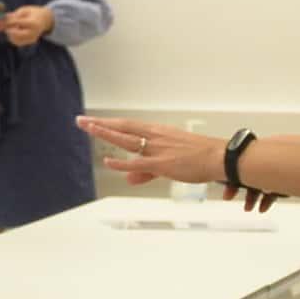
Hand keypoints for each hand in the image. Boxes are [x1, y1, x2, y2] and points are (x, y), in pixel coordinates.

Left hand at [0, 3, 52, 46]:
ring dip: (10, 33)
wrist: (44, 20)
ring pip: (15, 39)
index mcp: (34, 23)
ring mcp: (32, 39)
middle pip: (17, 34)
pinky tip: (15, 30)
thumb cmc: (32, 13)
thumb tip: (4, 18)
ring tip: (12, 26)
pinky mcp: (29, 42)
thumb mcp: (24, 10)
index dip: (8, 21)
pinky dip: (12, 37)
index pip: (19, 23)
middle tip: (3, 25)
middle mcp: (34, 33)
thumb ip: (15, 14)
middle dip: (8, 30)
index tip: (1, 20)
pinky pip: (17, 42)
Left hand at [77, 116, 210, 186]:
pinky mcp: (162, 163)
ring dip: (106, 133)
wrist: (219, 158)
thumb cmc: (198, 159)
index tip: (92, 120)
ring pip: (126, 139)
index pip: (128, 125)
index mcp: (157, 133)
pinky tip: (108, 161)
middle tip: (80, 120)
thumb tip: (127, 179)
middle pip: (122, 127)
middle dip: (100, 124)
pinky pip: (137, 162)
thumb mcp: (167, 164)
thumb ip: (144, 172)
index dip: (109, 123)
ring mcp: (157, 149)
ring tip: (88, 127)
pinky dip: (121, 162)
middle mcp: (155, 137)